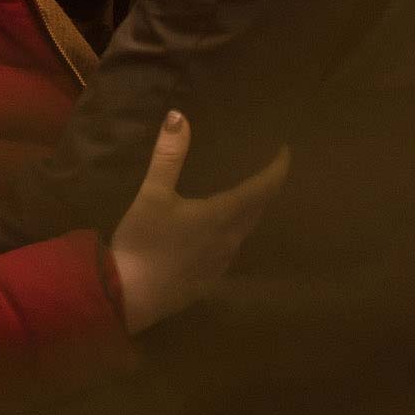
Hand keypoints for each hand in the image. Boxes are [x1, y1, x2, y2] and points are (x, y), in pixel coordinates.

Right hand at [109, 111, 289, 333]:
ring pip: (245, 231)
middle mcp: (231, 239)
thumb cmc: (142, 242)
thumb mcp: (151, 195)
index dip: (278, 169)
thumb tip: (179, 116)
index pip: (264, 188)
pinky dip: (232, 232)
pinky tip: (217, 232)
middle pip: (258, 210)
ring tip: (244, 196)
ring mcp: (222, 263)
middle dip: (265, 189)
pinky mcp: (210, 280)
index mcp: (223, 215)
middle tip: (265, 171)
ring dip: (249, 212)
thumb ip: (168, 156)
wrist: (129, 298)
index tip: (285, 152)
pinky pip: (230, 250)